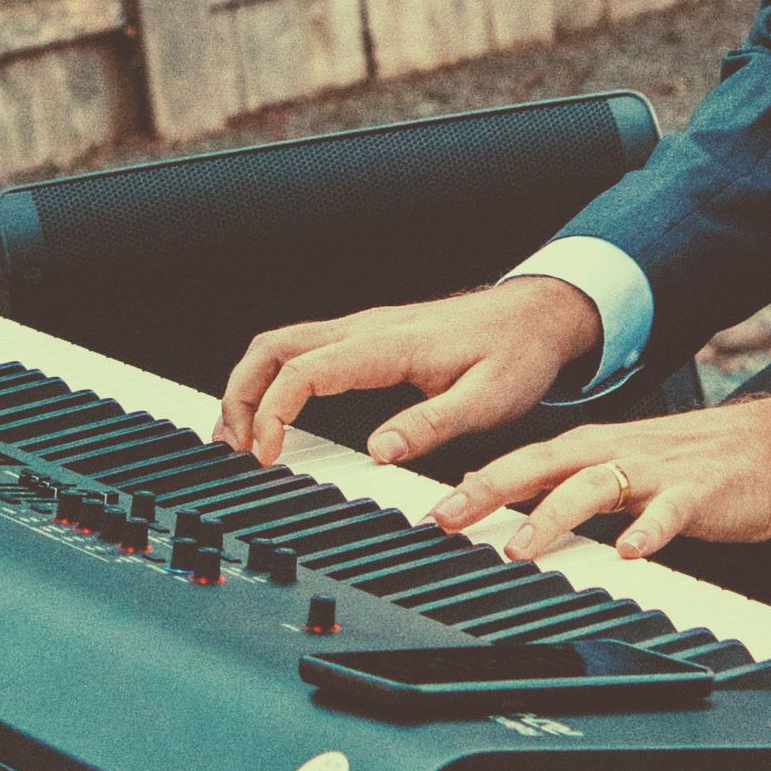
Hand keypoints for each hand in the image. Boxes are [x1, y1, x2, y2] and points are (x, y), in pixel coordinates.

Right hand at [213, 279, 602, 468]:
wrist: (538, 315)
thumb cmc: (516, 355)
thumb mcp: (489, 400)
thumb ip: (434, 426)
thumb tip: (379, 452)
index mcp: (390, 344)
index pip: (307, 369)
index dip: (275, 411)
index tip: (267, 455)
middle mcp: (367, 329)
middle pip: (274, 347)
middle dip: (240, 394)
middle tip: (232, 449)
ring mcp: (364, 329)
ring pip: (281, 344)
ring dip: (250, 386)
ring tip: (238, 438)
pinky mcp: (367, 338)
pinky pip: (301, 350)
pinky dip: (272, 379)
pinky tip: (271, 414)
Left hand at [426, 395, 770, 562]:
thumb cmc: (692, 465)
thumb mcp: (622, 472)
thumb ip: (571, 490)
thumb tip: (509, 515)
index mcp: (593, 448)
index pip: (522, 463)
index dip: (474, 485)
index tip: (429, 514)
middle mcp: (615, 452)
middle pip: (541, 466)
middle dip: (490, 491)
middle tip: (446, 519)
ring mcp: (655, 471)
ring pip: (593, 487)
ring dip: (553, 515)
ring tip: (521, 546)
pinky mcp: (696, 493)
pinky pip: (668, 514)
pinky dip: (647, 532)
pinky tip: (630, 554)